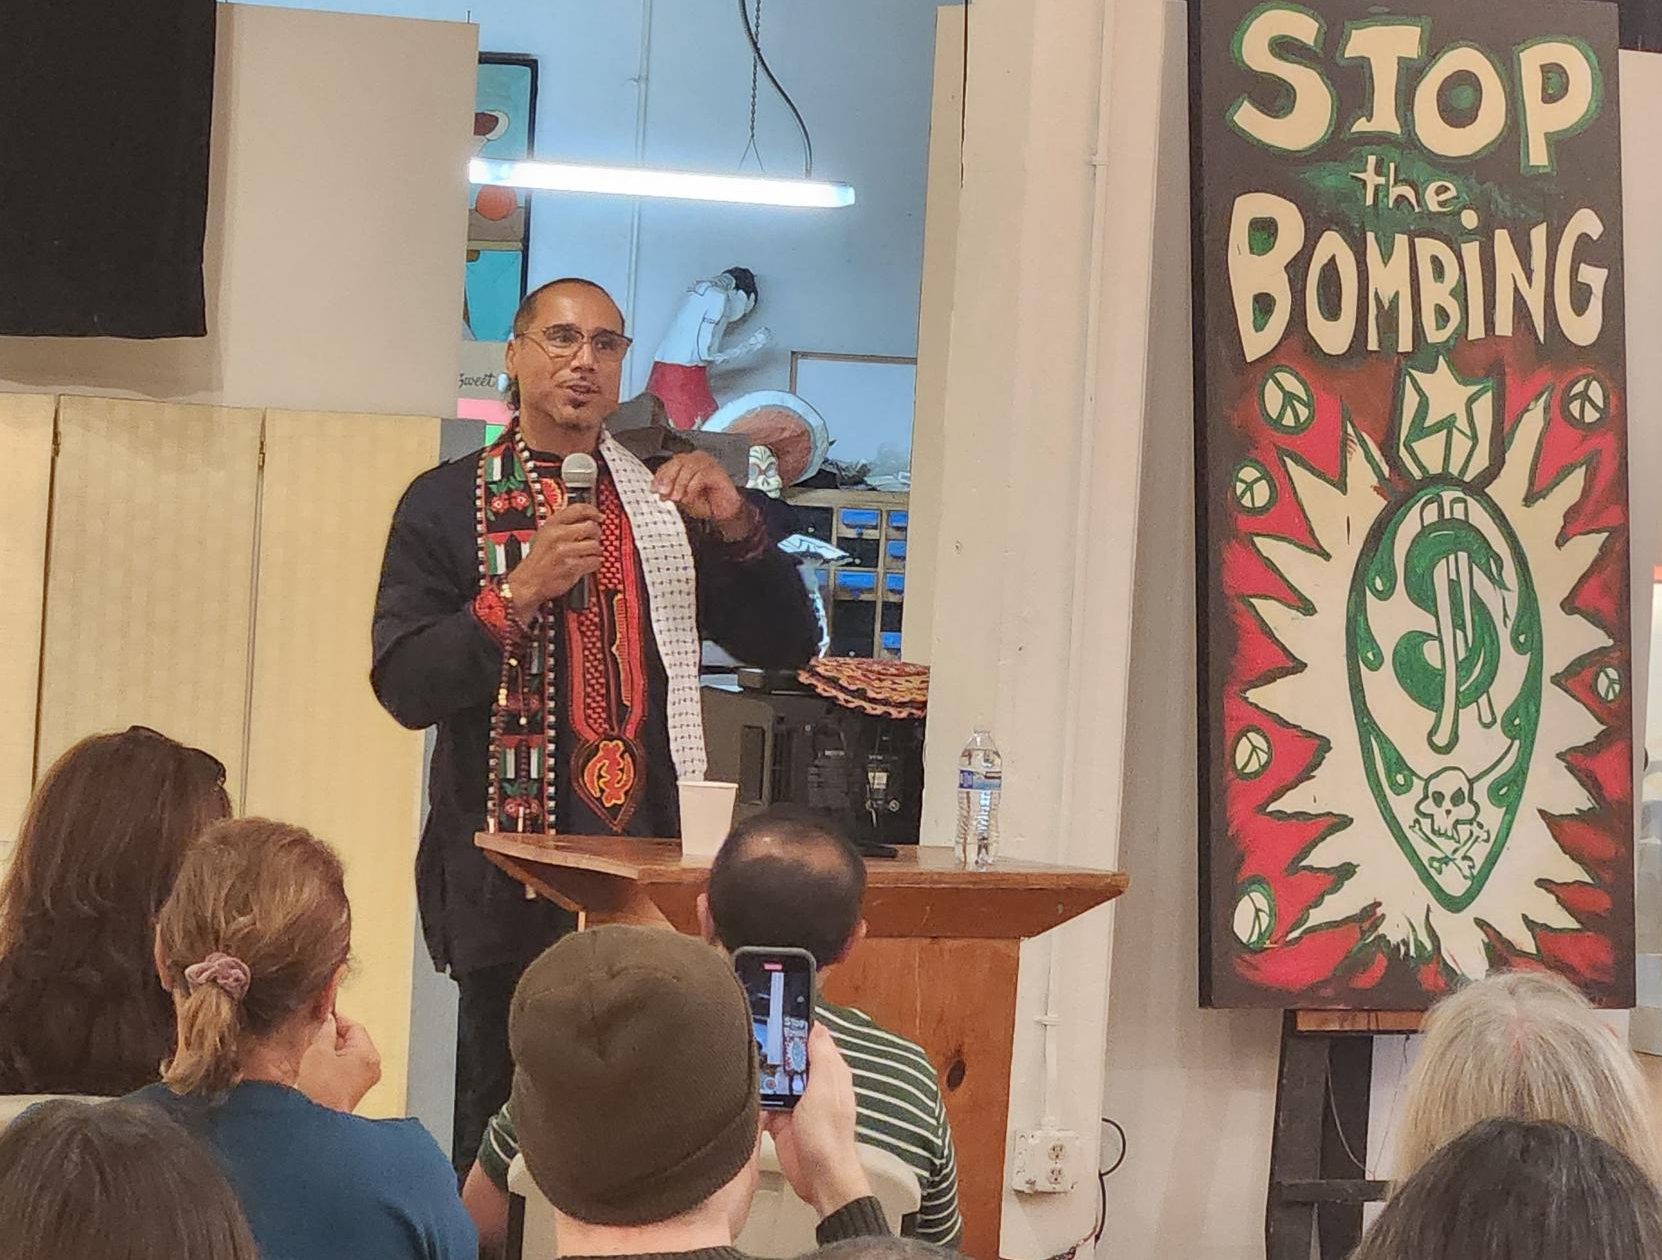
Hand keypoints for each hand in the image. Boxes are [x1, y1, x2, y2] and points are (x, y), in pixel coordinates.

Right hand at [297, 1012, 381, 1113]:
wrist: (316, 1122)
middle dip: (333, 1037)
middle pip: (353, 1041)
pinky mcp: (354, 1091)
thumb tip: (328, 1022)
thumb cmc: (320, 1091)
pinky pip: (345, 1069)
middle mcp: (371, 1067)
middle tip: (315, 1034)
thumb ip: (325, 1031)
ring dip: (331, 1052)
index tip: (323, 1016)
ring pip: (348, 1056)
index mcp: (368, 1055)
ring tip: (314, 1054)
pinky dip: (332, 1065)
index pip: (355, 1027)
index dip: (337, 1019)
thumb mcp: (318, 1051)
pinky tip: (317, 1069)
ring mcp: (364, 1081)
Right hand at [506, 503, 602, 609]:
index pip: (578, 509)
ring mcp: (565, 551)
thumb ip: (562, 525)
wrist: (527, 582)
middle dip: (596, 534)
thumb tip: (586, 518)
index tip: (599, 516)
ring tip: (586, 555)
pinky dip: (593, 564)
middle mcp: (558, 535)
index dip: (593, 511)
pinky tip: (585, 565)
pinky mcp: (572, 566)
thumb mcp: (544, 535)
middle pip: (591, 526)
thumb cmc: (537, 561)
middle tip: (592, 540)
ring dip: (594, 552)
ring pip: (595, 545)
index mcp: (551, 524)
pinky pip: (594, 561)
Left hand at [651, 452, 747, 535]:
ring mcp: (708, 463)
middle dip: (668, 478)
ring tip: (677, 498)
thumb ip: (671, 491)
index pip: (669, 463)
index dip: (660, 476)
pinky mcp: (717, 471)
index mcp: (687, 463)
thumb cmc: (706, 503)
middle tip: (664, 493)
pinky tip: (690, 498)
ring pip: (688, 467)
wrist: (724, 512)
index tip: (654, 489)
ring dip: (680, 484)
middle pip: (678, 461)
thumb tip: (659, 490)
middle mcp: (697, 459)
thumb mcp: (682, 498)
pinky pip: (701, 475)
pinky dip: (692, 488)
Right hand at [763, 1024, 870, 1217]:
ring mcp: (796, 1103)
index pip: (813, 1039)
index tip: (777, 1014)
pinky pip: (764, 1102)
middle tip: (756, 1041)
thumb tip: (817, 1028)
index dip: (797, 1026)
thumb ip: (821, 1059)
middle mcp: (813, 1085)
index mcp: (829, 1073)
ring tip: (748, 1066)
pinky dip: (756, 1100)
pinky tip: (748, 1094)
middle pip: (789, 1057)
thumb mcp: (825, 1091)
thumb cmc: (829, 1140)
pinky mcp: (781, 1120)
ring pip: (775, 1078)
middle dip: (774, 1051)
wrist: (819, 1179)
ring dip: (764, 1076)